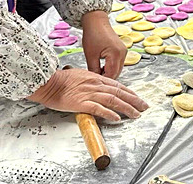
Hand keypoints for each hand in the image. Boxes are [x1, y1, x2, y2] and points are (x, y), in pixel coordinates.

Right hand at [28, 68, 147, 121]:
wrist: (48, 82)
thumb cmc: (60, 80)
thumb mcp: (79, 75)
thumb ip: (90, 82)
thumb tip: (97, 87)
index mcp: (95, 78)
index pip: (117, 85)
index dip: (129, 92)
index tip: (137, 98)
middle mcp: (95, 84)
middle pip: (119, 92)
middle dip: (134, 100)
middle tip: (144, 107)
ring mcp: (89, 93)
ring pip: (113, 100)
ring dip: (127, 108)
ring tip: (136, 114)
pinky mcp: (82, 103)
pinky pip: (99, 109)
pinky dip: (109, 113)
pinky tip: (117, 118)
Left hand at [81, 10, 126, 78]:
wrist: (96, 21)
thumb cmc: (93, 34)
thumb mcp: (90, 55)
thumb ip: (93, 69)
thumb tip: (95, 80)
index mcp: (115, 54)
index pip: (111, 74)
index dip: (103, 80)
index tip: (94, 82)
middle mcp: (122, 53)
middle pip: (116, 73)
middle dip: (106, 77)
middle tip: (95, 79)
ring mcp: (124, 51)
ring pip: (118, 69)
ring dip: (109, 73)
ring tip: (98, 72)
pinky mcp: (122, 50)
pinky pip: (118, 63)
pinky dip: (111, 67)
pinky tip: (102, 66)